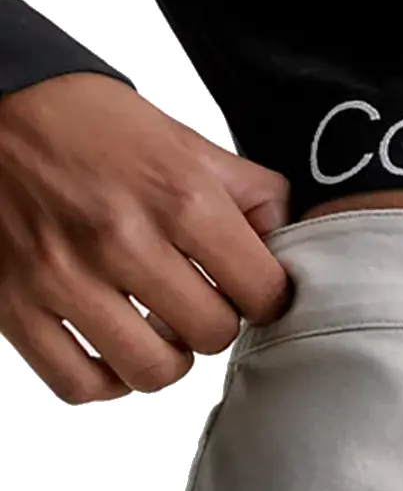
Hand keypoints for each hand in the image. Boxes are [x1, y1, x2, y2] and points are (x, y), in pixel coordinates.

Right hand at [0, 72, 292, 402]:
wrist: (0, 106)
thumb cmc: (96, 124)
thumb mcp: (192, 143)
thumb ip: (255, 194)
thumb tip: (286, 246)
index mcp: (180, 199)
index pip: (262, 291)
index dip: (268, 295)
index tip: (254, 288)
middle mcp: (124, 242)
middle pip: (212, 334)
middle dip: (218, 321)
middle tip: (204, 301)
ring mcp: (65, 280)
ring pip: (153, 371)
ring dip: (169, 356)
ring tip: (162, 328)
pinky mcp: (15, 307)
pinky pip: (79, 385)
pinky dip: (108, 379)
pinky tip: (116, 347)